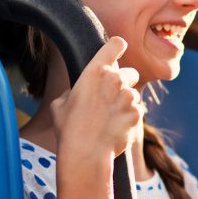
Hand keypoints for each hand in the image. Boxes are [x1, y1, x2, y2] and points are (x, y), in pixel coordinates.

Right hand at [52, 36, 142, 165]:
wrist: (85, 153)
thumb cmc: (69, 129)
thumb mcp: (60, 104)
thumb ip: (74, 91)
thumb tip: (78, 92)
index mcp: (95, 71)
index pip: (115, 44)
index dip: (118, 46)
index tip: (119, 48)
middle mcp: (115, 79)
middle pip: (130, 72)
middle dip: (125, 83)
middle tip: (112, 99)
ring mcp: (129, 96)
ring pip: (134, 94)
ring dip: (126, 102)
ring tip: (109, 119)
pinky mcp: (137, 113)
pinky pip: (137, 111)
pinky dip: (130, 118)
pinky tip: (116, 128)